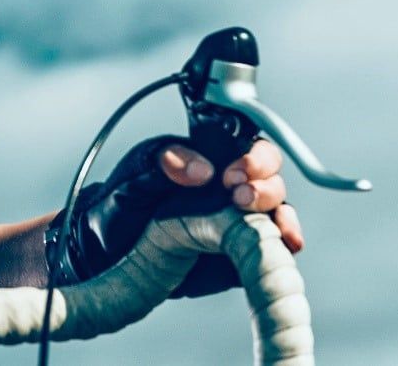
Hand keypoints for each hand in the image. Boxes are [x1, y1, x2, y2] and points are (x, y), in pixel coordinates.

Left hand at [45, 135, 303, 296]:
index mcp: (207, 156)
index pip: (245, 143)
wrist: (109, 254)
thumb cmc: (120, 205)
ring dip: (280, 210)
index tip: (235, 171)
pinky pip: (274, 242)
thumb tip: (200, 167)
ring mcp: (239, 216)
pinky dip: (286, 240)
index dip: (251, 154)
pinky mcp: (244, 249)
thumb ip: (161, 163)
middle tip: (240, 194)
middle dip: (265, 181)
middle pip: (268, 173)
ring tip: (267, 221)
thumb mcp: (132, 177)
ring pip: (276, 206)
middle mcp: (228, 184)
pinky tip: (287, 242)